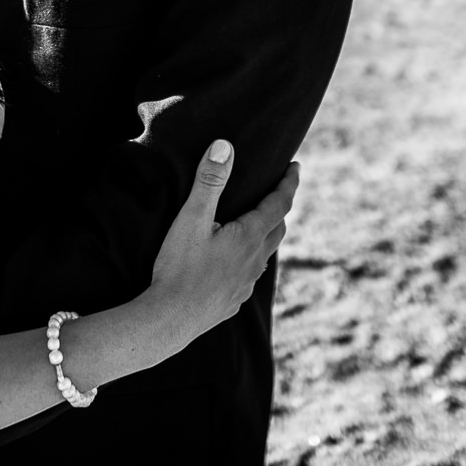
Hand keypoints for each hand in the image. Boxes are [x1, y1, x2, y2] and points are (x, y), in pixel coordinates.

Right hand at [144, 141, 297, 344]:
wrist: (169, 320)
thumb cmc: (179, 267)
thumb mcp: (192, 218)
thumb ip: (209, 181)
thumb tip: (225, 146)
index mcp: (250, 237)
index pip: (280, 204)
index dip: (289, 183)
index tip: (295, 166)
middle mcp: (255, 261)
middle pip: (278, 229)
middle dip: (280, 208)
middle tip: (277, 192)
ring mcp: (245, 285)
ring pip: (265, 254)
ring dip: (266, 235)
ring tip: (256, 224)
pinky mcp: (233, 302)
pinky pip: (249, 276)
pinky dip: (249, 260)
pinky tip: (234, 263)